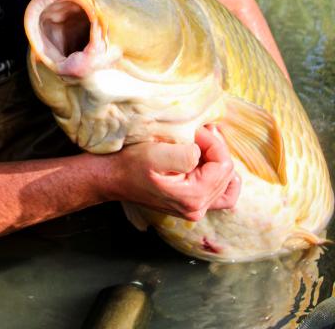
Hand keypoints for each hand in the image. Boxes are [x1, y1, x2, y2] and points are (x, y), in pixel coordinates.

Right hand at [105, 125, 239, 221]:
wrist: (114, 177)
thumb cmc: (132, 165)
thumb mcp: (156, 154)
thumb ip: (185, 154)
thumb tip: (200, 152)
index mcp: (193, 197)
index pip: (224, 165)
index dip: (213, 143)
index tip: (195, 131)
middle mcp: (198, 208)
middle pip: (227, 173)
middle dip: (215, 148)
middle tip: (198, 132)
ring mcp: (195, 209)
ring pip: (226, 182)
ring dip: (217, 158)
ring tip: (204, 143)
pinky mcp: (191, 204)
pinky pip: (219, 192)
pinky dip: (219, 175)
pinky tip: (210, 162)